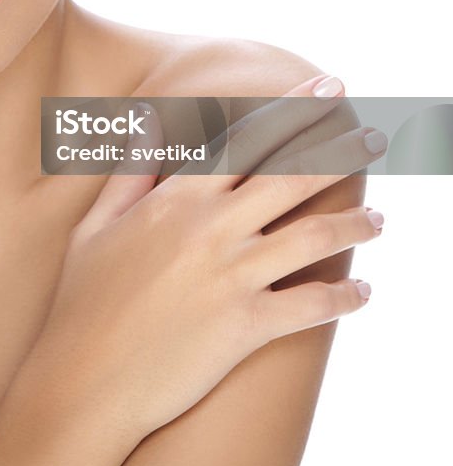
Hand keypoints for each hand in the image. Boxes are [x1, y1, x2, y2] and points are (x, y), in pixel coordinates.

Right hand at [35, 74, 386, 441]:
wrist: (84, 377)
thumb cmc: (84, 297)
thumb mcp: (96, 224)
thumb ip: (129, 169)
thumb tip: (147, 119)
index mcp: (176, 199)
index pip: (246, 140)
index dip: (293, 109)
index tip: (326, 88)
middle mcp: (210, 229)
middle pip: (291, 176)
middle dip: (338, 149)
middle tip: (372, 136)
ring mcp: (231, 276)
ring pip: (313, 236)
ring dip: (355, 224)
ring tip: (380, 219)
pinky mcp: (246, 326)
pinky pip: (312, 306)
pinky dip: (345, 297)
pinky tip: (363, 290)